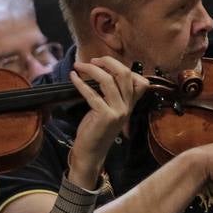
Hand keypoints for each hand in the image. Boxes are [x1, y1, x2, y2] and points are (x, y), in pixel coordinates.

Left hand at [66, 57, 149, 188]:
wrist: (92, 152)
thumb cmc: (96, 129)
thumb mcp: (109, 109)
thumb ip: (111, 94)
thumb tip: (102, 72)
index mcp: (130, 104)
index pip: (140, 80)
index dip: (122, 66)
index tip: (104, 63)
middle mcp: (127, 106)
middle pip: (124, 73)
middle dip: (107, 61)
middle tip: (92, 60)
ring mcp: (118, 111)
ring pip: (108, 80)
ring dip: (91, 69)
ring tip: (79, 66)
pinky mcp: (105, 116)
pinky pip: (92, 93)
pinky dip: (80, 82)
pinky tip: (72, 77)